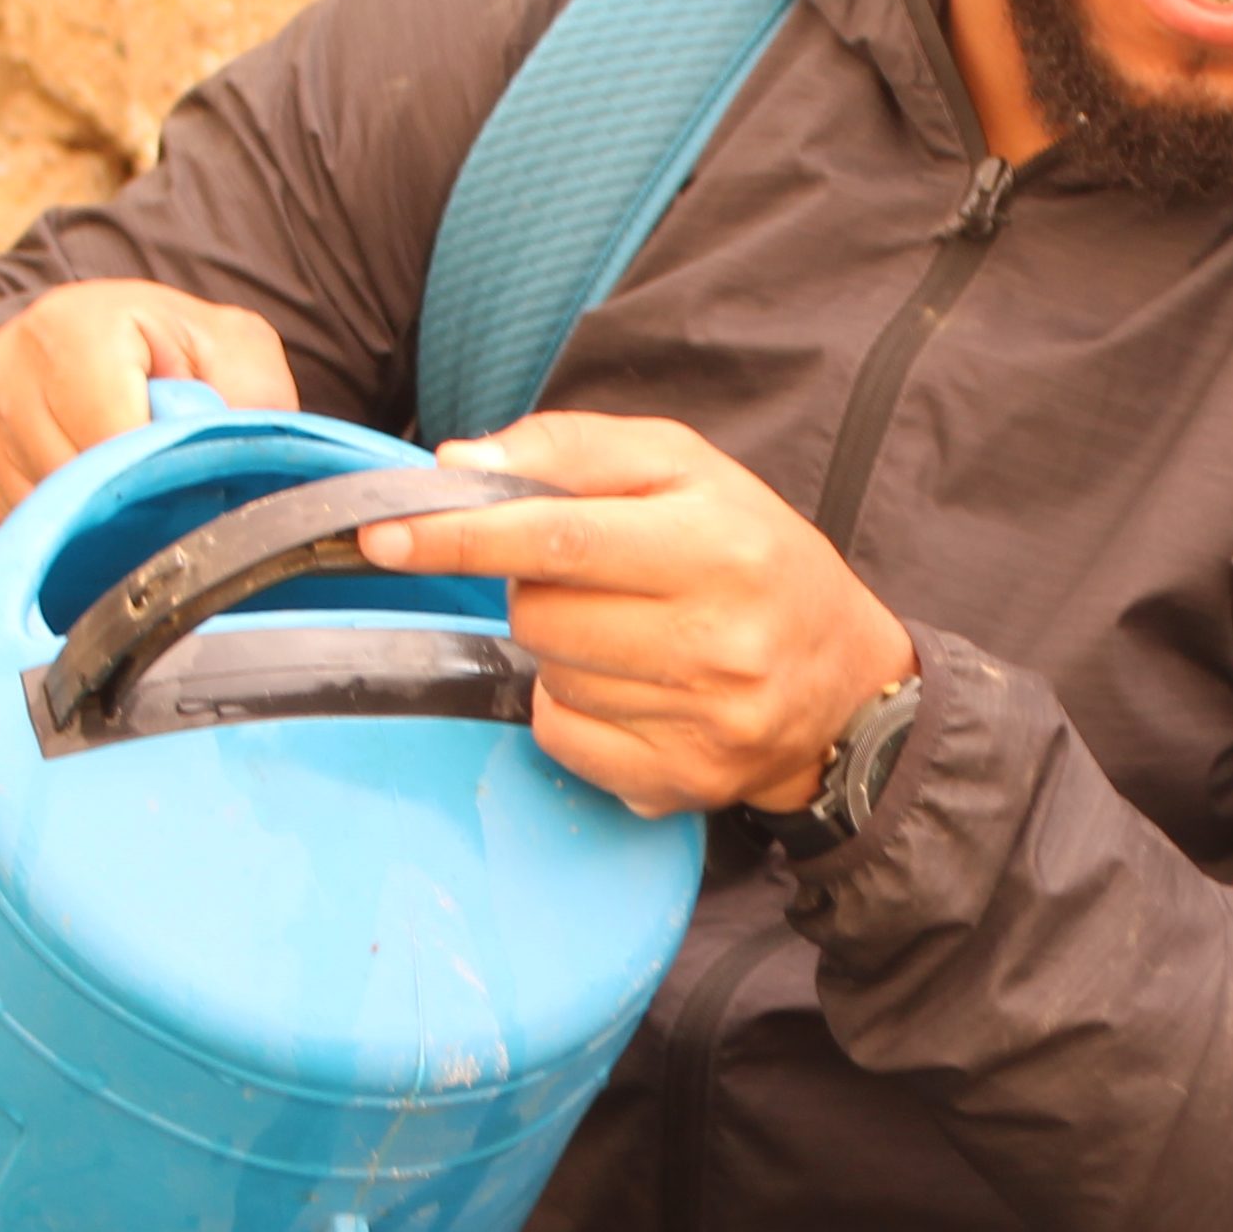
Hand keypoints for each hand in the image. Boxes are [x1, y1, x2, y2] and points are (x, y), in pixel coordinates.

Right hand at [0, 282, 295, 539]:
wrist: (109, 347)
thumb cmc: (182, 354)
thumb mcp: (236, 353)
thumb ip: (246, 398)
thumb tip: (239, 469)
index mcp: (70, 327)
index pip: (110, 440)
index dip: (159, 478)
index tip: (195, 490)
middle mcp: (0, 370)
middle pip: (71, 486)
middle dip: (129, 507)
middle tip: (170, 499)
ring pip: (40, 523)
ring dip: (91, 530)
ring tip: (131, 501)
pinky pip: (14, 542)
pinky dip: (59, 544)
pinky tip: (91, 515)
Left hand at [367, 413, 917, 819]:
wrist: (844, 683)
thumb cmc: (752, 557)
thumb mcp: (687, 470)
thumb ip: (574, 450)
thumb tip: (462, 465)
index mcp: (718, 544)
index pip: (558, 539)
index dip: (461, 535)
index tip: (388, 533)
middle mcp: (717, 639)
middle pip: (541, 615)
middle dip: (535, 591)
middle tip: (589, 582)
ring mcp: (701, 720)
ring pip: (550, 676)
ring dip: (559, 650)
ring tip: (627, 635)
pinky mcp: (683, 781)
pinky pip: (564, 738)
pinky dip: (571, 708)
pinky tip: (627, 689)